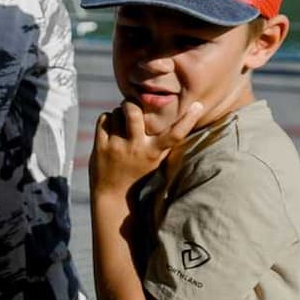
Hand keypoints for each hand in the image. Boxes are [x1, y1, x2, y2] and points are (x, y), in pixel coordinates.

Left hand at [91, 100, 205, 197]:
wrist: (113, 195)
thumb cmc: (138, 174)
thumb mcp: (155, 160)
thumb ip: (164, 143)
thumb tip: (184, 119)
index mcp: (154, 152)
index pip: (175, 134)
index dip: (189, 119)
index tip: (198, 105)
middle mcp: (136, 148)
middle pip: (134, 111)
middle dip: (132, 104)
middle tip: (132, 107)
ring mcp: (117, 147)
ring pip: (117, 112)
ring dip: (119, 114)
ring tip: (121, 124)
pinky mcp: (100, 146)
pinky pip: (104, 118)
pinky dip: (107, 119)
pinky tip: (110, 130)